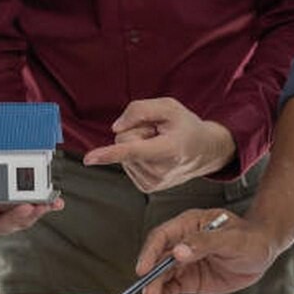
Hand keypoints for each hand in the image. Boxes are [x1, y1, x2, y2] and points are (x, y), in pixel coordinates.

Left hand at [83, 97, 235, 192]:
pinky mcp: (147, 187)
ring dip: (138, 145)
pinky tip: (155, 155)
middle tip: (158, 134)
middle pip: (122, 143)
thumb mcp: (169, 106)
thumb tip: (116, 127)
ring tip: (159, 145)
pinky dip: (137, 156)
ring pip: (123, 155)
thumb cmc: (185, 126)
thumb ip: (140, 109)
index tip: (89, 159)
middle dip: (135, 133)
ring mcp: (153, 182)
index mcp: (169, 149)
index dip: (109, 154)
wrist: (204, 151)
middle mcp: (160, 170)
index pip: (132, 150)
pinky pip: (126, 163)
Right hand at [135, 209, 281, 293]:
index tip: (143, 270)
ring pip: (161, 278)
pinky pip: (171, 289)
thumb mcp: (232, 239)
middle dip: (152, 279)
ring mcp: (184, 262)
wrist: (263, 252)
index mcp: (188, 225)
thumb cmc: (250, 238)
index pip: (161, 237)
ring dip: (156, 293)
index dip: (149, 253)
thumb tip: (179, 251)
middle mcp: (181, 243)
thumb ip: (205, 243)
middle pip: (157, 260)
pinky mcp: (189, 279)